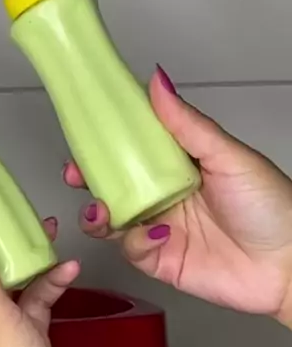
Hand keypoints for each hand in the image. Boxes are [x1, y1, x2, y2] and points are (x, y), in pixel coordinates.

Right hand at [63, 66, 291, 326]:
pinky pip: (130, 249)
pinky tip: (154, 234)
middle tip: (76, 172)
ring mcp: (161, 227)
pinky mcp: (161, 259)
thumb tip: (158, 81)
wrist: (290, 265)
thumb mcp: (227, 155)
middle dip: (89, 177)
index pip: (133, 146)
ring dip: (98, 212)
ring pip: (112, 217)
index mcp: (180, 163)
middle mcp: (166, 194)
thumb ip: (186, 122)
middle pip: (114, 182)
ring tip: (100, 209)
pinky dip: (133, 241)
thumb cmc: (272, 206)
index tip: (85, 131)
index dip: (106, 140)